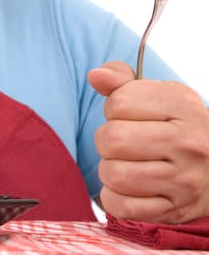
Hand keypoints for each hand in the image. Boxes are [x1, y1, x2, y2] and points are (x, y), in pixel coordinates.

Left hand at [89, 61, 208, 222]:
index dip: (113, 109)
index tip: (128, 116)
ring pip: (114, 175)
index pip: (119, 102)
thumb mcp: (154, 96)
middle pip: (113, 139)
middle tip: (122, 144)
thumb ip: (121, 80)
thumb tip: (96, 76)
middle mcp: (190, 142)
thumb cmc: (172, 126)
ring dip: (110, 170)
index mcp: (184, 105)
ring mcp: (185, 179)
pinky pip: (122, 206)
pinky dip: (115, 198)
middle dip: (106, 141)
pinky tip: (129, 188)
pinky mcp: (175, 210)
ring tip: (126, 165)